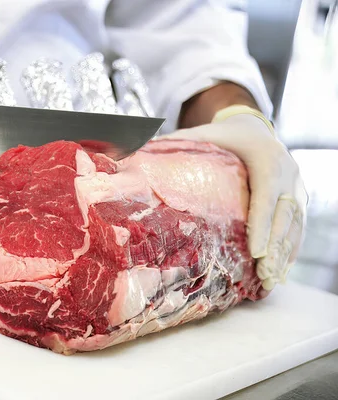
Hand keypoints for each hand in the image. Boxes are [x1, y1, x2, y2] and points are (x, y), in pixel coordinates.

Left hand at [163, 105, 307, 290]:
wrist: (252, 130)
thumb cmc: (220, 136)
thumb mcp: (198, 135)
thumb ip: (169, 144)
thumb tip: (130, 152)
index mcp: (266, 157)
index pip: (267, 194)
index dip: (263, 224)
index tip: (256, 251)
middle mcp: (288, 173)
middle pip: (285, 216)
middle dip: (275, 248)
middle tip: (262, 274)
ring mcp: (296, 187)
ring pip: (295, 225)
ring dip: (284, 254)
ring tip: (269, 280)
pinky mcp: (298, 200)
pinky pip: (298, 228)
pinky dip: (289, 250)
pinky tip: (279, 272)